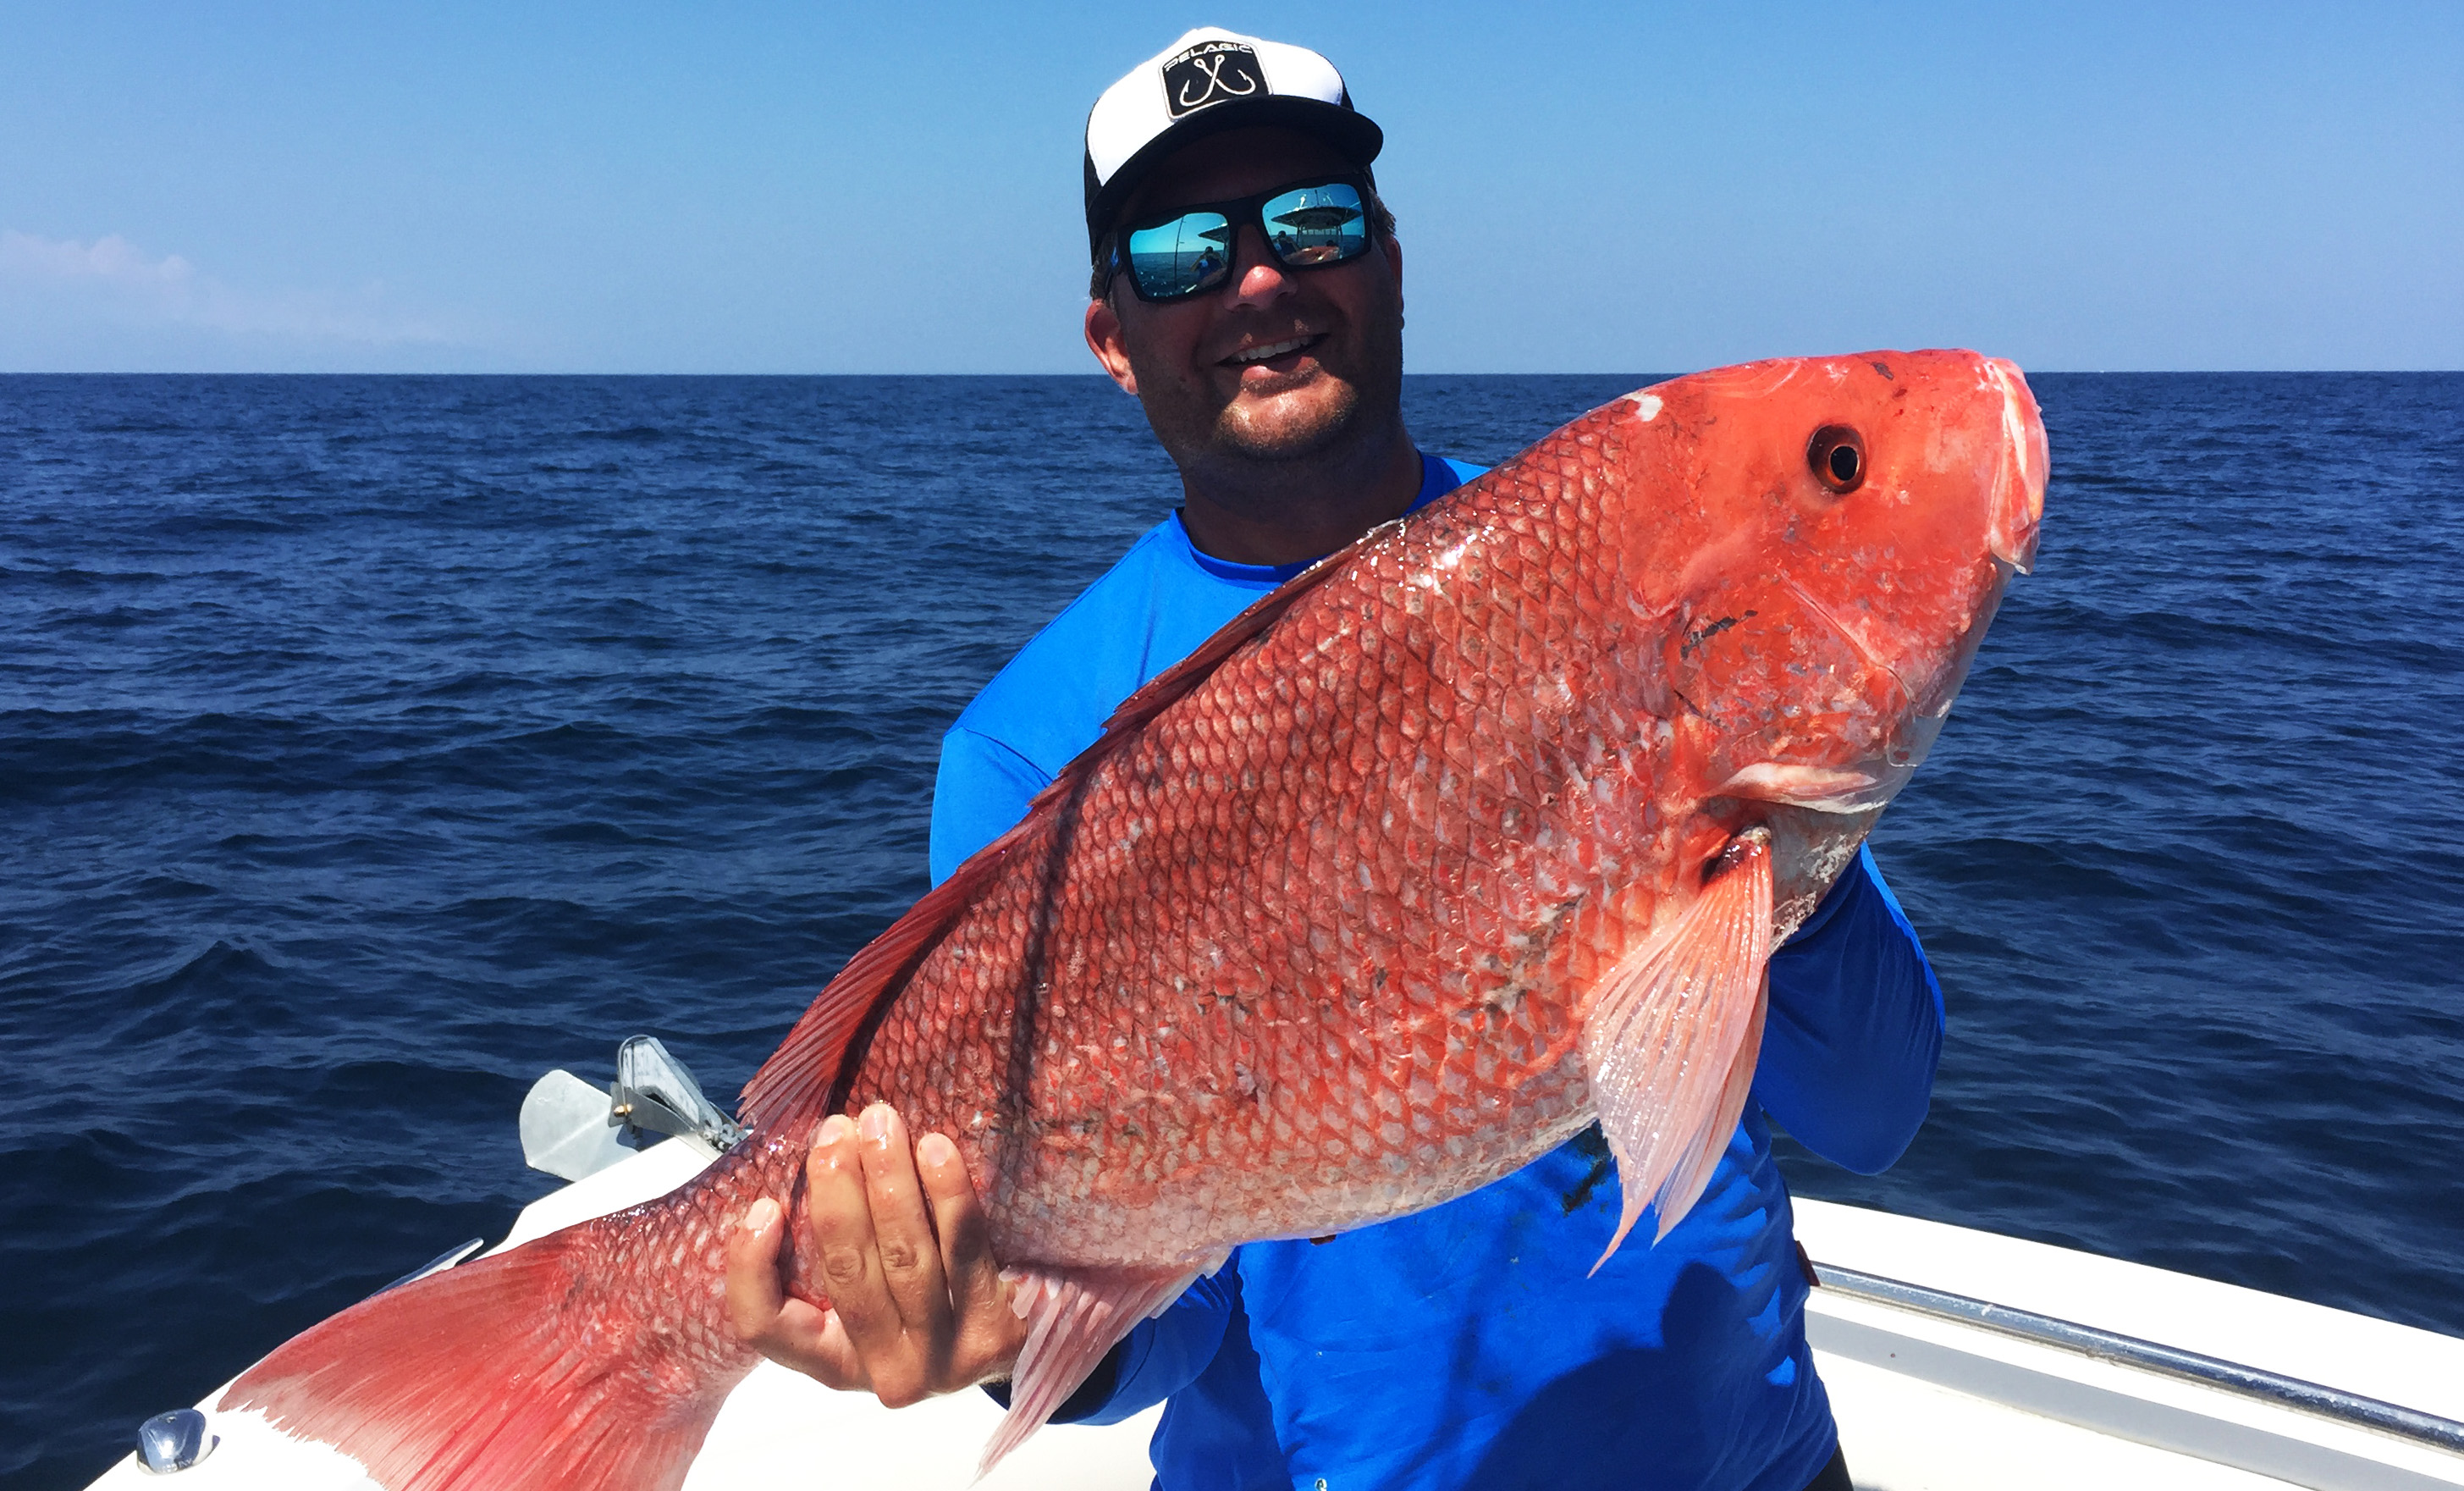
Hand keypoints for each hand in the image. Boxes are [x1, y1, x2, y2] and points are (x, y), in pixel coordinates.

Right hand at [725, 1103, 1026, 1406]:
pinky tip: (936, 1150)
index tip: (765, 1205)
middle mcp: (882, 1374)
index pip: (765, 1326)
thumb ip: (834, 1248)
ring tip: (881, 1124)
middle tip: (836, 1131)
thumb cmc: (931, 1298)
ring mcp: (939, 1363)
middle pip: (845, 1273)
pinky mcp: (991, 1339)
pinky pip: (964, 1251)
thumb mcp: (871, 1288)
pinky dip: (947, 1194)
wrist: (1016, 1336)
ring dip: (890, 1179)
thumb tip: (812, 1163)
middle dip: (837, 1190)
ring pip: (904, 1257)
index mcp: (833, 1362)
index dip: (753, 1267)